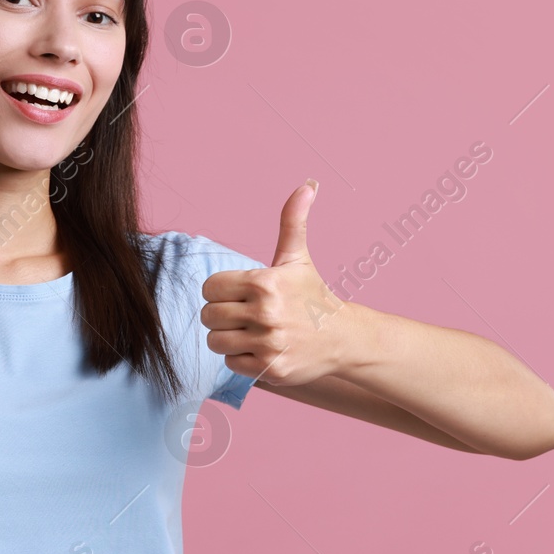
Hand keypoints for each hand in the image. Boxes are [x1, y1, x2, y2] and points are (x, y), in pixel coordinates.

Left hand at [200, 179, 349, 386]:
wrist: (344, 338)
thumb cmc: (313, 296)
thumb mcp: (298, 258)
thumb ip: (293, 221)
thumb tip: (308, 184)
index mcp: (264, 283)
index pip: (210, 288)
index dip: (221, 292)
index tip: (240, 295)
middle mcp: (265, 313)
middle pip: (209, 316)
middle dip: (222, 316)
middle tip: (245, 315)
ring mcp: (268, 343)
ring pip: (216, 341)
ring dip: (229, 338)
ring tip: (251, 332)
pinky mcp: (270, 369)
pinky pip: (230, 363)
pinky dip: (241, 358)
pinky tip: (261, 349)